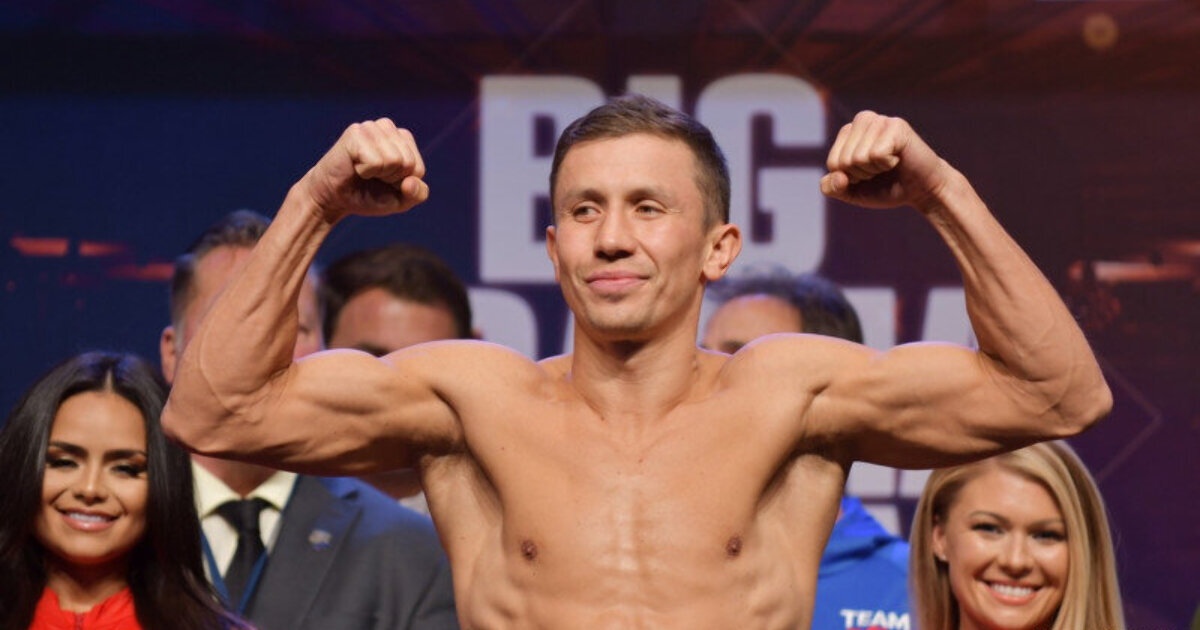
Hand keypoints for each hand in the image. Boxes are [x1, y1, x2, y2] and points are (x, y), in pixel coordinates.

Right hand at [300, 118, 428, 223]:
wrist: (334, 199)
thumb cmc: (368, 195)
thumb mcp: (401, 200)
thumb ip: (418, 194)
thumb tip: (409, 181)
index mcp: (403, 138)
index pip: (418, 169)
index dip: (400, 184)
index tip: (383, 181)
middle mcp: (387, 127)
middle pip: (408, 163)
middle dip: (391, 178)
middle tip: (372, 176)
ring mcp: (370, 127)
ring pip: (394, 160)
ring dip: (378, 174)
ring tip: (364, 170)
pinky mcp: (355, 133)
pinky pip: (376, 162)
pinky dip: (365, 171)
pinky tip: (355, 166)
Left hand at [820, 111, 949, 211]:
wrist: (921, 190)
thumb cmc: (885, 186)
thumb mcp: (852, 192)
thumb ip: (832, 188)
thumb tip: (838, 176)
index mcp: (848, 131)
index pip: (833, 163)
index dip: (850, 178)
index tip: (868, 173)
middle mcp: (862, 119)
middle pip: (844, 161)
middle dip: (862, 174)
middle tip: (881, 169)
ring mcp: (880, 120)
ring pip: (858, 158)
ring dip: (875, 169)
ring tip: (889, 163)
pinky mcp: (896, 126)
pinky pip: (876, 154)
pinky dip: (887, 164)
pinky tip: (898, 158)